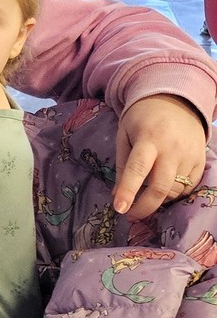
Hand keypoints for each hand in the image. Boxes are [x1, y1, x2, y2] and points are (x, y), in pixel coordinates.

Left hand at [113, 94, 207, 218]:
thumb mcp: (125, 135)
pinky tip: (163, 185)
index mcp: (148, 139)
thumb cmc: (142, 119)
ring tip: (145, 194)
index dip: (128, 191)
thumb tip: (117, 195)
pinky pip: (188, 188)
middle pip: (161, 187)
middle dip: (145, 207)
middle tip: (131, 215)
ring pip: (174, 191)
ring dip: (158, 199)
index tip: (119, 209)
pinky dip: (174, 193)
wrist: (175, 101)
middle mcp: (171, 149)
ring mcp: (189, 156)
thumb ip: (121, 165)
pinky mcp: (201, 162)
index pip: (137, 169)